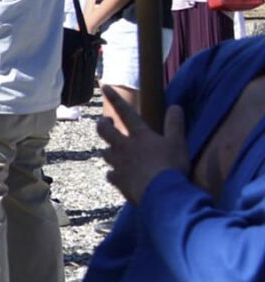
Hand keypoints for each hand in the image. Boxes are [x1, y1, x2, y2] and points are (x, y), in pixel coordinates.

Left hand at [98, 91, 188, 205]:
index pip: (126, 112)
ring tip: (113, 150)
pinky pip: (110, 175)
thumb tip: (175, 107)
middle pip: (104, 131)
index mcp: (139, 135)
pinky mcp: (117, 181)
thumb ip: (175, 124)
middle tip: (105, 122)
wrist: (162, 194)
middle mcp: (124, 147)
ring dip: (108, 149)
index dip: (115, 98)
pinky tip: (118, 176)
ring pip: (105, 153)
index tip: (104, 87)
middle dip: (102, 124)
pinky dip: (114, 174)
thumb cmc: (171, 166)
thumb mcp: (178, 143)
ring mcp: (118, 164)